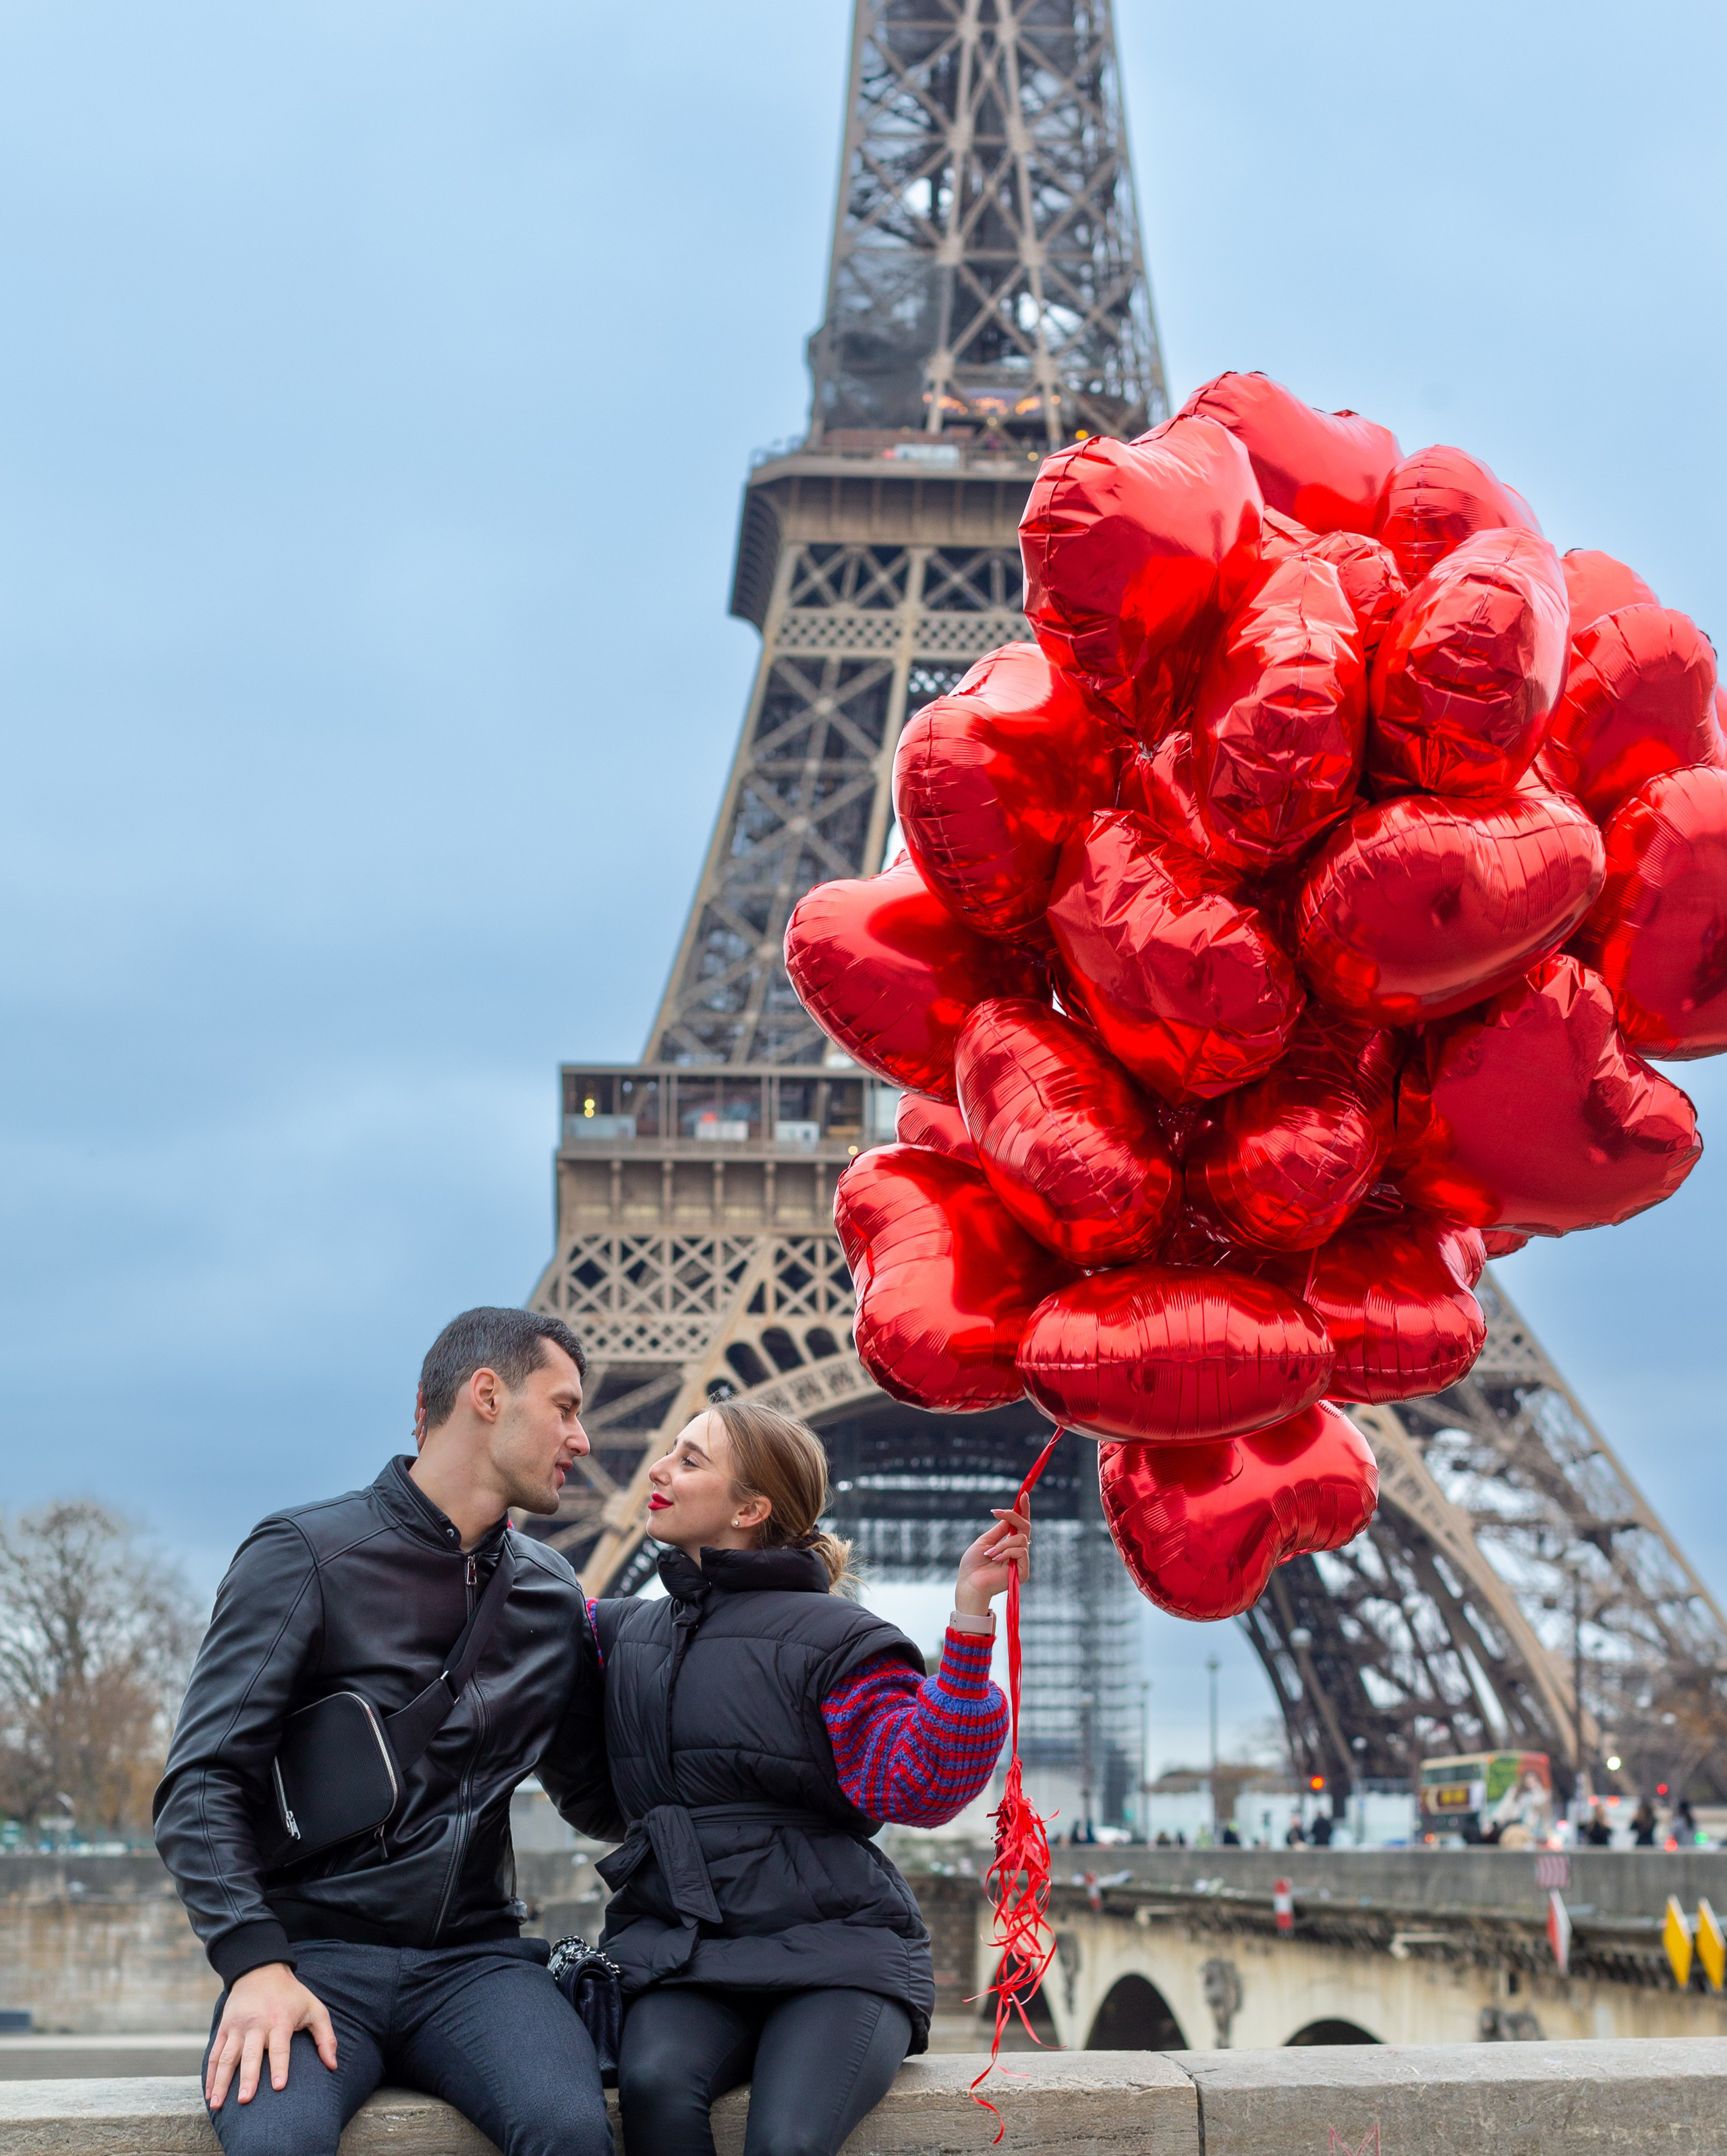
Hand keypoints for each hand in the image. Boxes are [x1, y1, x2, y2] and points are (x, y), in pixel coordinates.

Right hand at [206, 1962, 336, 2108]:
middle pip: (250, 2055)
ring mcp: (237, 2027)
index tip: (279, 2087)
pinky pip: (214, 2053)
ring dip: (221, 2082)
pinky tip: (209, 2094)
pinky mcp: (224, 2028)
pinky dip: (210, 2075)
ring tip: (218, 2105)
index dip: (280, 2067)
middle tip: (245, 2101)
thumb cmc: (291, 1995)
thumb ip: (326, 2037)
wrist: (261, 1970)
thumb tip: (332, 2065)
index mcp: (280, 2021)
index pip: (280, 2047)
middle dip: (248, 2078)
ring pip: (226, 2057)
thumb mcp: (314, 2008)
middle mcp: (256, 2025)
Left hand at [955, 1507, 1029, 1616]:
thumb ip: (1000, 1530)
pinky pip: (1021, 1551)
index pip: (1020, 1525)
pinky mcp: (1023, 1571)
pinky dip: (1006, 1552)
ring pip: (1021, 1538)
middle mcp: (1017, 1551)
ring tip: (990, 1553)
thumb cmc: (973, 1564)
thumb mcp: (985, 1541)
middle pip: (1025, 1527)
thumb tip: (1009, 1515)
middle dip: (1013, 1516)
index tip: (1023, 1495)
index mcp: (1009, 1543)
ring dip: (1003, 1543)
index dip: (1023, 1510)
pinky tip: (995, 1559)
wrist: (969, 1583)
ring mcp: (1021, 1561)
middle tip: (997, 1513)